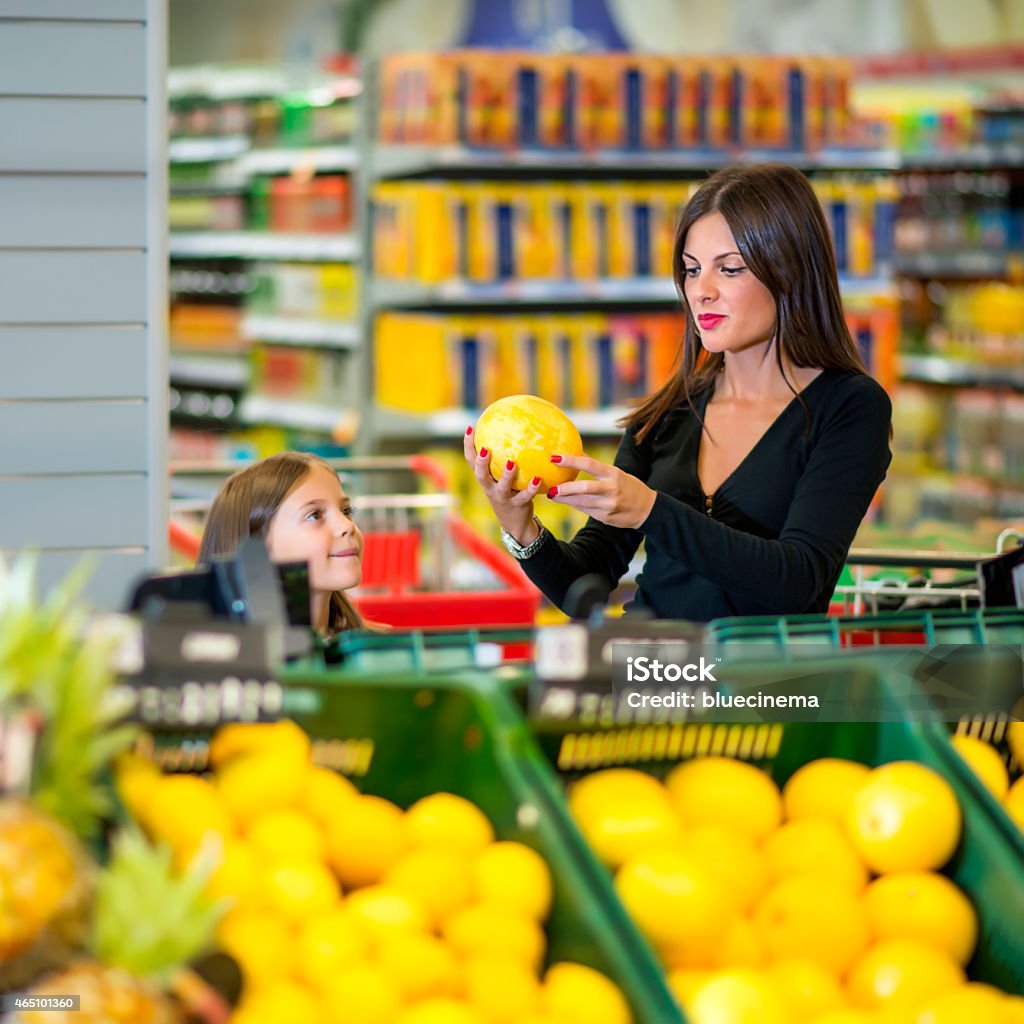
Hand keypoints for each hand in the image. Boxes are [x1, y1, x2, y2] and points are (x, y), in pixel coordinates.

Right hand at [464, 427, 543, 541]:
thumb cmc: (510, 492)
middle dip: (481, 462)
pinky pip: (525, 496)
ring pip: (501, 487)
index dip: (468, 446)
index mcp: (485, 479)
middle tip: (484, 449)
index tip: (469, 428)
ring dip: (505, 475)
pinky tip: (537, 478)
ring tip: (511, 463)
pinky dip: (531, 487)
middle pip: (481, 475)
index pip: (471, 461)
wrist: (515, 523)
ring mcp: (503, 498)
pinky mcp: (517, 505)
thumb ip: (504, 459)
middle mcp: (490, 488)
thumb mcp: (502, 477)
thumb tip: (515, 430)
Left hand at [545, 453, 655, 528]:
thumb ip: (596, 467)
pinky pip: (585, 510)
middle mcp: (612, 489)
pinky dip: (574, 505)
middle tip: (551, 488)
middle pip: (584, 488)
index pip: (589, 464)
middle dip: (565, 488)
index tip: (554, 457)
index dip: (571, 460)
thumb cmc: (629, 487)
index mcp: (614, 474)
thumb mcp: (616, 473)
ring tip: (552, 494)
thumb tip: (576, 453)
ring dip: (564, 499)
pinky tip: (565, 501)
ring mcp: (609, 505)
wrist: (647, 510)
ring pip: (581, 502)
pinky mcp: (605, 517)